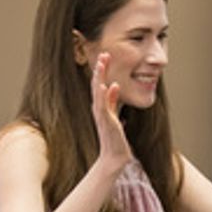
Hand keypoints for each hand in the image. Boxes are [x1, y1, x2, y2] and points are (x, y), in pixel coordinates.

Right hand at [90, 52, 133, 172]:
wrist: (114, 157)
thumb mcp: (115, 115)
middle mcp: (99, 109)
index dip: (102, 70)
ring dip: (100, 77)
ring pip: (98, 92)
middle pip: (97, 84)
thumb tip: (114, 88)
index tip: (105, 56)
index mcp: (101, 106)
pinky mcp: (106, 122)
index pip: (100, 84)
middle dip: (100, 69)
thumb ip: (113, 102)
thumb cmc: (115, 138)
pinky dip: (106, 96)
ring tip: (102, 63)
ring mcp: (102, 115)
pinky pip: (104, 107)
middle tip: (103, 54)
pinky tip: (108, 85)